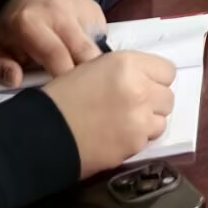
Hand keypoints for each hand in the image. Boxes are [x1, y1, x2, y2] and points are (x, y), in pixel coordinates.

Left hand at [0, 0, 106, 85]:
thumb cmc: (14, 27)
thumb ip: (1, 68)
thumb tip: (16, 80)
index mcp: (30, 23)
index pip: (55, 55)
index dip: (63, 78)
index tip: (66, 97)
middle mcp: (60, 12)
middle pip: (84, 51)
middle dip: (87, 76)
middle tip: (82, 93)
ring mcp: (82, 9)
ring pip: (97, 47)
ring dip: (94, 66)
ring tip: (85, 79)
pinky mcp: (96, 10)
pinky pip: (101, 39)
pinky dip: (95, 53)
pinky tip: (84, 57)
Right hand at [40, 53, 175, 178]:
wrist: (40, 135)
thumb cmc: (61, 99)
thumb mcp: (93, 69)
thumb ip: (125, 71)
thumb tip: (143, 78)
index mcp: (128, 64)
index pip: (167, 71)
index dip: (154, 79)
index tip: (142, 86)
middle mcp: (140, 88)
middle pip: (167, 96)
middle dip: (153, 101)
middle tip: (130, 107)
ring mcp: (140, 118)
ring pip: (162, 119)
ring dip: (148, 121)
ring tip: (123, 124)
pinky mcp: (135, 144)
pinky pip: (148, 139)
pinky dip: (136, 139)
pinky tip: (115, 138)